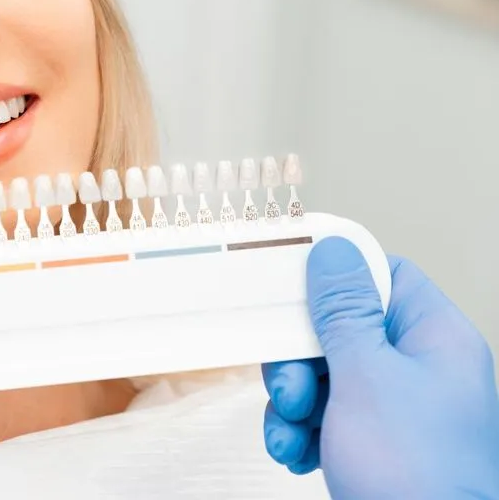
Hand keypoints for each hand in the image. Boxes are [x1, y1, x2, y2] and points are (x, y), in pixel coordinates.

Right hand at [261, 237, 498, 498]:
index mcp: (435, 339)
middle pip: (339, 329)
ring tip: (294, 429)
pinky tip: (295, 452)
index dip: (335, 275)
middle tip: (293, 385)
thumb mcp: (366, 377)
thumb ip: (343, 310)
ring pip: (322, 376)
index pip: (383, 275)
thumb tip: (332, 250)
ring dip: (292, 401)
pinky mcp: (370, 444)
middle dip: (300, 358)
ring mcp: (395, 410)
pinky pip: (322, 417)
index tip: (289, 281)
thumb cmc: (418, 475)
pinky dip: (299, 432)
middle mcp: (419, 370)